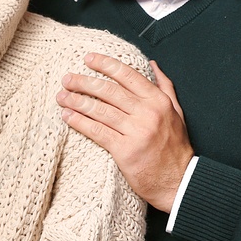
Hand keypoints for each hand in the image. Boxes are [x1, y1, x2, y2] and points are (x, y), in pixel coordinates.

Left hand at [57, 56, 192, 212]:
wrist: (178, 181)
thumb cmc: (175, 147)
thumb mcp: (176, 112)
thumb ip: (165, 86)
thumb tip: (152, 64)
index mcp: (158, 101)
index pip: (128, 76)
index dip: (106, 65)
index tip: (88, 59)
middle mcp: (148, 114)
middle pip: (110, 91)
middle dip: (85, 82)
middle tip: (67, 78)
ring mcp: (136, 132)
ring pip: (100, 110)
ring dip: (77, 101)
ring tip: (61, 96)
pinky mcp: (125, 151)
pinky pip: (97, 132)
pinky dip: (80, 122)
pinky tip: (68, 116)